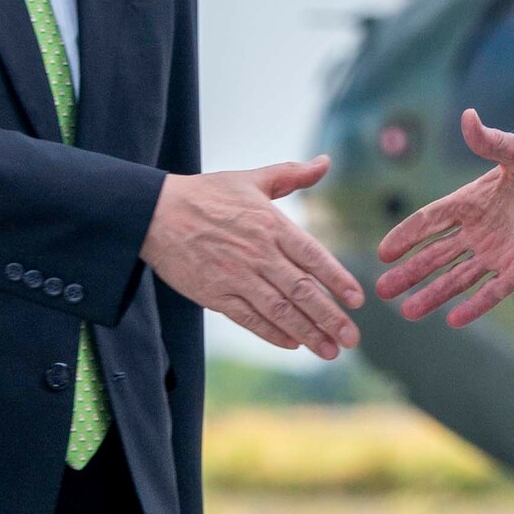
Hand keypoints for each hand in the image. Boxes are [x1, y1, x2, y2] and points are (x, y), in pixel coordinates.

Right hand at [141, 155, 363, 359]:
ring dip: (308, 332)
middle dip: (330, 317)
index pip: (313, 256)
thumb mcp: (252, 179)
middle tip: (353, 338)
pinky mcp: (215, 295)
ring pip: (280, 310)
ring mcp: (236, 276)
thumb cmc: (207, 194)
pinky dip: (273, 333)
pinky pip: (250, 319)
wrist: (156, 213)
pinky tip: (293, 344)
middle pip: (302, 290)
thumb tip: (324, 162)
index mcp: (271, 224)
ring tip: (330, 350)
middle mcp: (258, 253)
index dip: (338, 279)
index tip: (358, 299)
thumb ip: (292, 174)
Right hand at [375, 108, 513, 326]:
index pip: (432, 220)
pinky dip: (474, 306)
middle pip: (436, 255)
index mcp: (475, 200)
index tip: (384, 252)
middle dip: (410, 272)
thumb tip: (467, 116)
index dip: (407, 235)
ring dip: (433, 294)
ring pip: (457, 278)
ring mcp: (499, 252)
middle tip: (381, 291)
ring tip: (408, 312)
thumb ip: (492, 142)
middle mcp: (481, 229)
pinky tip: (452, 320)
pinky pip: (492, 293)